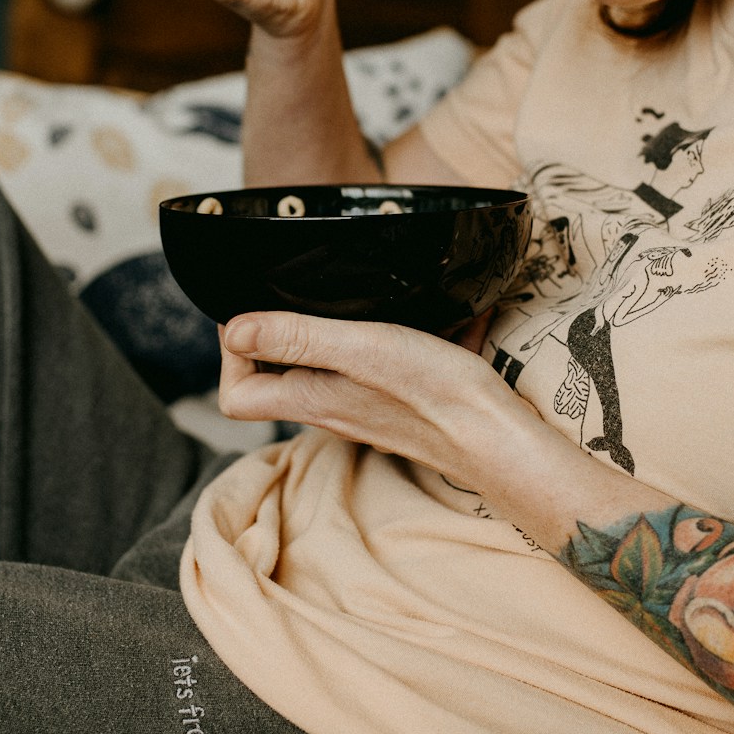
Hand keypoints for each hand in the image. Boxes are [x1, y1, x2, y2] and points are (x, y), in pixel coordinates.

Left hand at [217, 312, 664, 542]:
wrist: (501, 438)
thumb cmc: (435, 394)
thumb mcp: (359, 350)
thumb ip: (296, 338)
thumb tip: (233, 330)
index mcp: (310, 398)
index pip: (236, 394)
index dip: (232, 352)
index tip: (254, 312)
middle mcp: (330, 409)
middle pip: (276, 380)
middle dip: (275, 333)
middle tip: (297, 295)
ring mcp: (365, 408)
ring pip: (326, 370)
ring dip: (330, 330)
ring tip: (351, 296)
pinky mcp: (400, 403)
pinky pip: (377, 367)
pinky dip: (386, 337)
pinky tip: (417, 311)